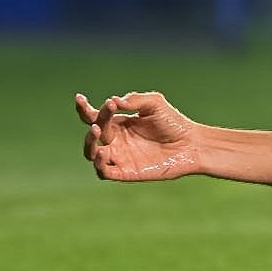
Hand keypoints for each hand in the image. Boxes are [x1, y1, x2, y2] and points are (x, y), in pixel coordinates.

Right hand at [75, 91, 201, 181]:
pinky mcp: (126, 171)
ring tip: (96, 132)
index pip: (95, 116)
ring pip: (92, 154)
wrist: (192, 144)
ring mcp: (121, 156)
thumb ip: (134, 100)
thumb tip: (113, 101)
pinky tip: (101, 152)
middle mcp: (117, 140)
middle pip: (93, 134)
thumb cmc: (174, 122)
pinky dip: (98, 164)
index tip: (79, 98)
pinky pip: (104, 172)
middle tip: (99, 121)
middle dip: (92, 125)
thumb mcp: (155, 103)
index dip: (84, 109)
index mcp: (120, 123)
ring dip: (88, 144)